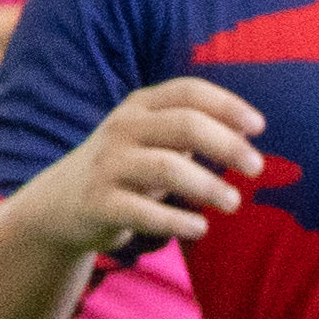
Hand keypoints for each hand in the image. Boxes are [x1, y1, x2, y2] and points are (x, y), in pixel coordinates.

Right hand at [20, 75, 268, 259]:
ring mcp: (109, 165)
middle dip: (227, 145)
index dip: (227, 105)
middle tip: (256, 168)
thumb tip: (247, 130)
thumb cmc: (125, 166)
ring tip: (233, 202)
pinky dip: (179, 221)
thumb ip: (192, 129)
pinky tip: (201, 227)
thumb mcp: (152, 138)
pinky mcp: (100, 203)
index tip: (259, 127)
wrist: (60, 203)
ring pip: (168, 167)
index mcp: (140, 106)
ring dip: (209, 185)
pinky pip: (145, 212)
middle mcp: (123, 128)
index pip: (188, 91)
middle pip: (185, 125)